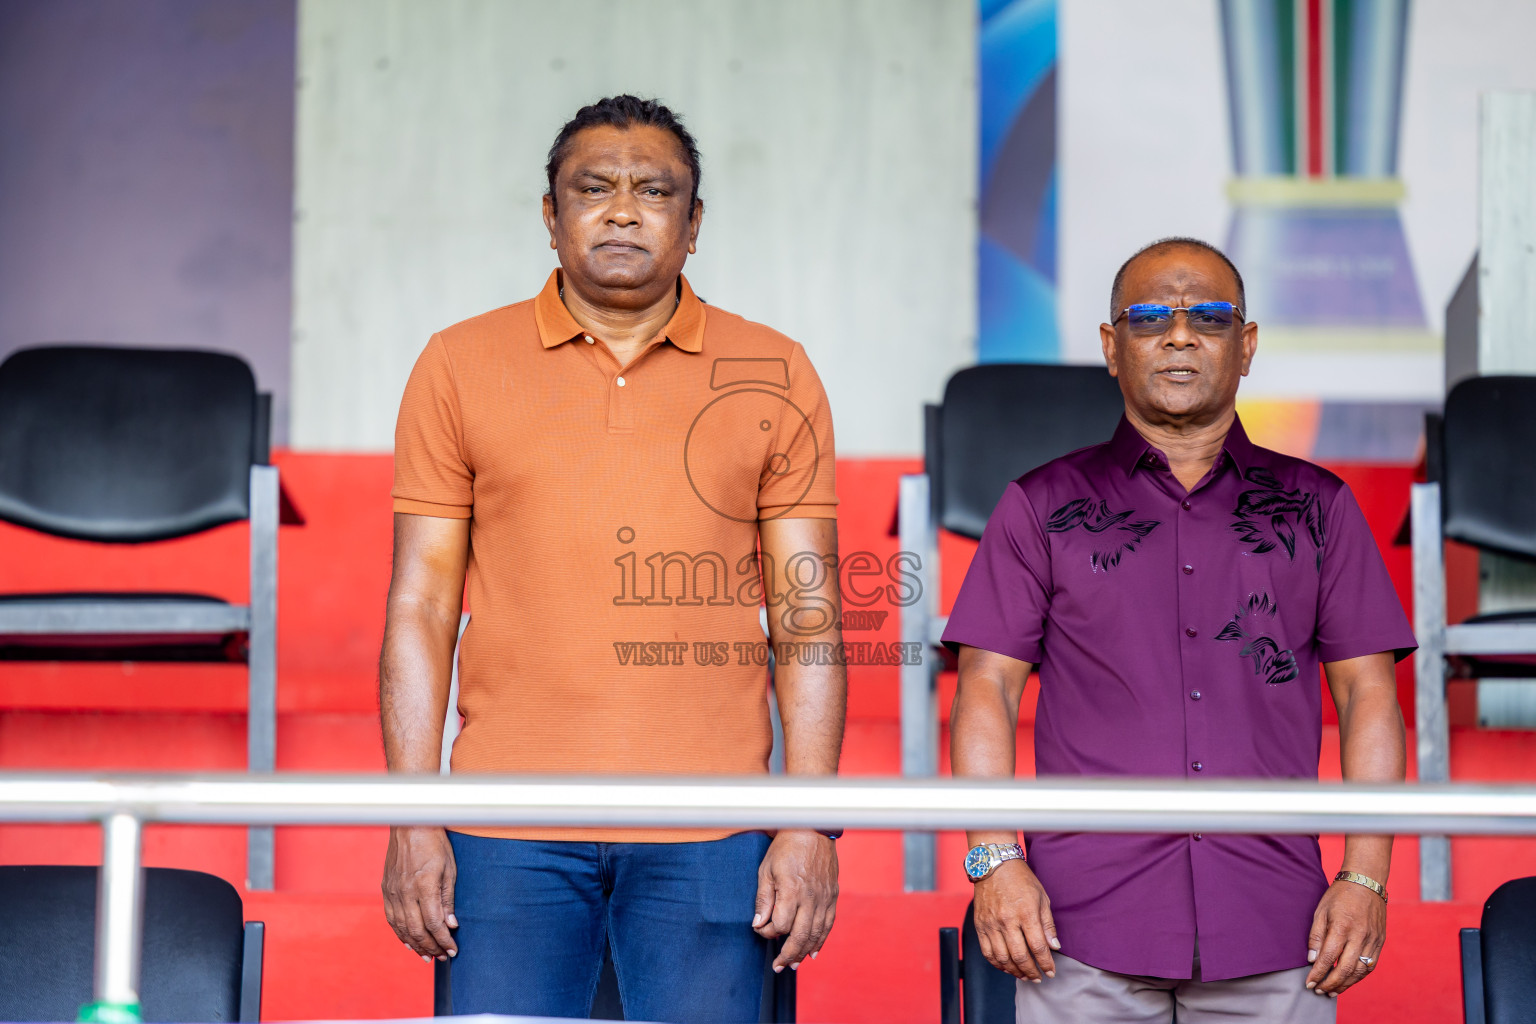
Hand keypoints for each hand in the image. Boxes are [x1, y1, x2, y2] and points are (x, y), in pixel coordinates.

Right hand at [382, 825, 457, 961]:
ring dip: (416, 945)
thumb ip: (448, 898)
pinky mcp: (386, 889)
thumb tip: (451, 924)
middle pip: (417, 930)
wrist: (410, 825)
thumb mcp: (449, 868)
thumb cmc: (434, 843)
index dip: (444, 940)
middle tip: (442, 957)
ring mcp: (392, 891)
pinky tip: (409, 942)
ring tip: (428, 956)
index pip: (434, 923)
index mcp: (424, 885)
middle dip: (431, 947)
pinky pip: (392, 919)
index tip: (453, 950)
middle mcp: (405, 891)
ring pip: (402, 928)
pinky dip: (400, 934)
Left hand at [753, 830, 837, 971]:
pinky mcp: (832, 895)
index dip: (768, 932)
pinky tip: (813, 951)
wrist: (812, 829)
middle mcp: (810, 897)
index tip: (760, 930)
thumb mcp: (766, 869)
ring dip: (804, 952)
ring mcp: (824, 897)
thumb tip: (758, 924)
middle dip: (788, 954)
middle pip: (800, 936)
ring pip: (816, 933)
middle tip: (779, 966)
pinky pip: (828, 924)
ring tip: (794, 964)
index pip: (780, 925)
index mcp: (791, 890)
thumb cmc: (786, 847)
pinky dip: (821, 940)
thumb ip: (763, 899)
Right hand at [972, 859, 1058, 982]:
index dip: (1046, 964)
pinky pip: (987, 952)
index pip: (1038, 947)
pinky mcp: (980, 925)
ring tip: (1023, 975)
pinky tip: (1006, 966)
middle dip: (1031, 971)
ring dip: (1014, 971)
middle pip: (1020, 956)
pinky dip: (997, 963)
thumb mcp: (1042, 897)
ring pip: (1002, 958)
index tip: (1051, 972)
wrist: (994, 864)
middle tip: (1038, 977)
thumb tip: (1054, 947)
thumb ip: (1048, 924)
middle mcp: (1007, 920)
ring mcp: (991, 923)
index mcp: (1026, 913)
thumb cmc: (1021, 879)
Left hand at [1305, 879, 1385, 996]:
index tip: (1309, 982)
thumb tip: (1312, 959)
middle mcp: (1360, 935)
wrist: (1366, 882)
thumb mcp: (1321, 910)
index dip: (1318, 973)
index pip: (1329, 958)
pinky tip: (1348, 981)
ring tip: (1331, 992)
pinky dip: (1359, 976)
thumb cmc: (1340, 895)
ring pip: (1360, 971)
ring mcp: (1373, 940)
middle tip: (1319, 991)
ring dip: (1345, 984)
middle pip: (1346, 969)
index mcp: (1342, 926)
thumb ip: (1316, 936)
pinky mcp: (1380, 941)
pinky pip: (1370, 965)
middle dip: (1331, 984)